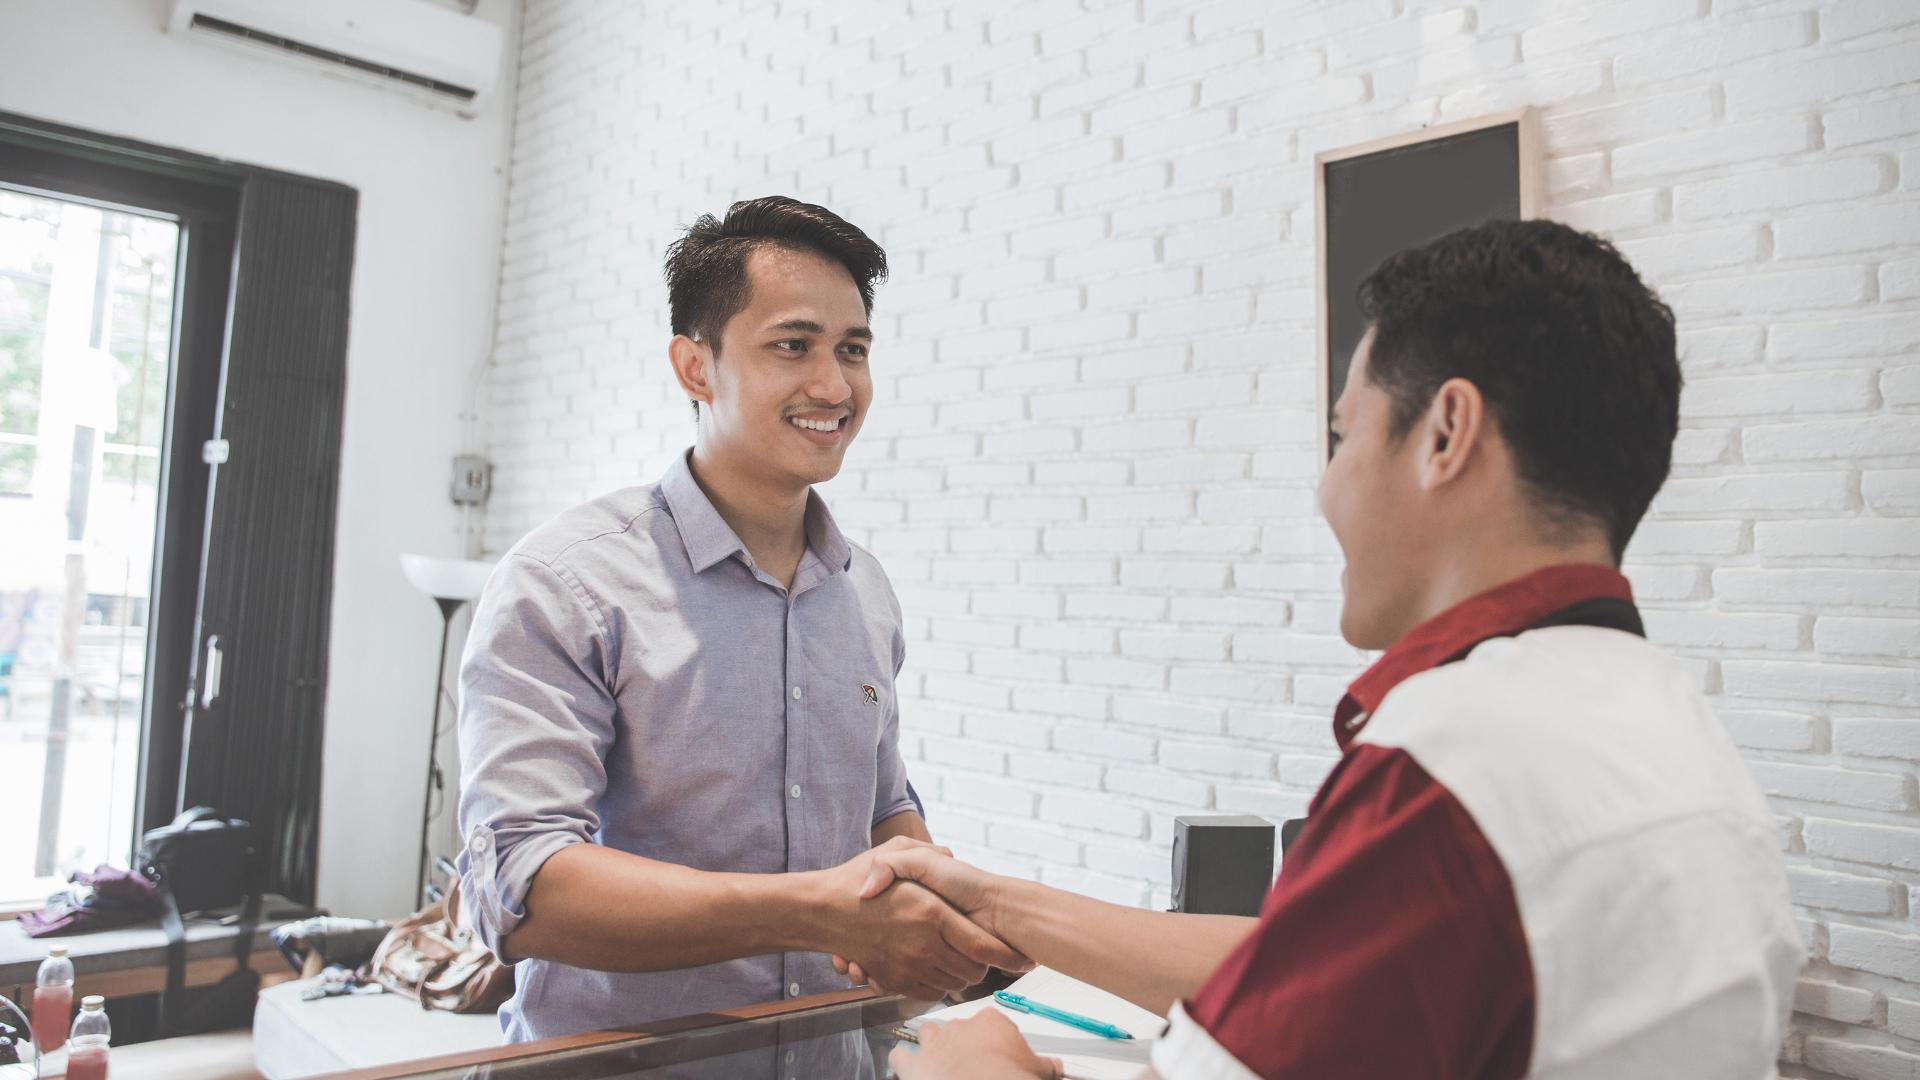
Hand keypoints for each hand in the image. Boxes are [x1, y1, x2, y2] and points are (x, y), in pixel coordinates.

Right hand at [818, 838, 1025, 1001]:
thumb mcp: (892, 853)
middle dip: (985, 966)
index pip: (982, 945)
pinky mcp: (893, 980)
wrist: (820, 911)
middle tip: (988, 955)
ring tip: (965, 962)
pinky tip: (939, 970)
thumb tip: (950, 855)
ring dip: (963, 976)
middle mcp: (922, 944)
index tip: (1022, 958)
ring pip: (953, 984)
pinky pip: (929, 993)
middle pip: (973, 971)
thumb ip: (926, 854)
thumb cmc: (856, 881)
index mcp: (930, 912)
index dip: (1007, 955)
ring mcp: (907, 965)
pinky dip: (940, 986)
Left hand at [890, 1010, 1062, 1079]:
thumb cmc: (1010, 1075)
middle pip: (958, 1026)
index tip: (998, 1052)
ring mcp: (934, 1043)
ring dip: (930, 1044)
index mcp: (990, 1021)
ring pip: (928, 1032)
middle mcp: (959, 1026)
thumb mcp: (1037, 1069)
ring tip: (938, 1058)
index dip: (993, 1038)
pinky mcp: (914, 1064)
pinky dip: (902, 1061)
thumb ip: (1047, 1064)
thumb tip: (1058, 1066)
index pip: (991, 1022)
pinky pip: (901, 1056)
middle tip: (971, 1061)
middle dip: (961, 1040)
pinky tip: (907, 1066)